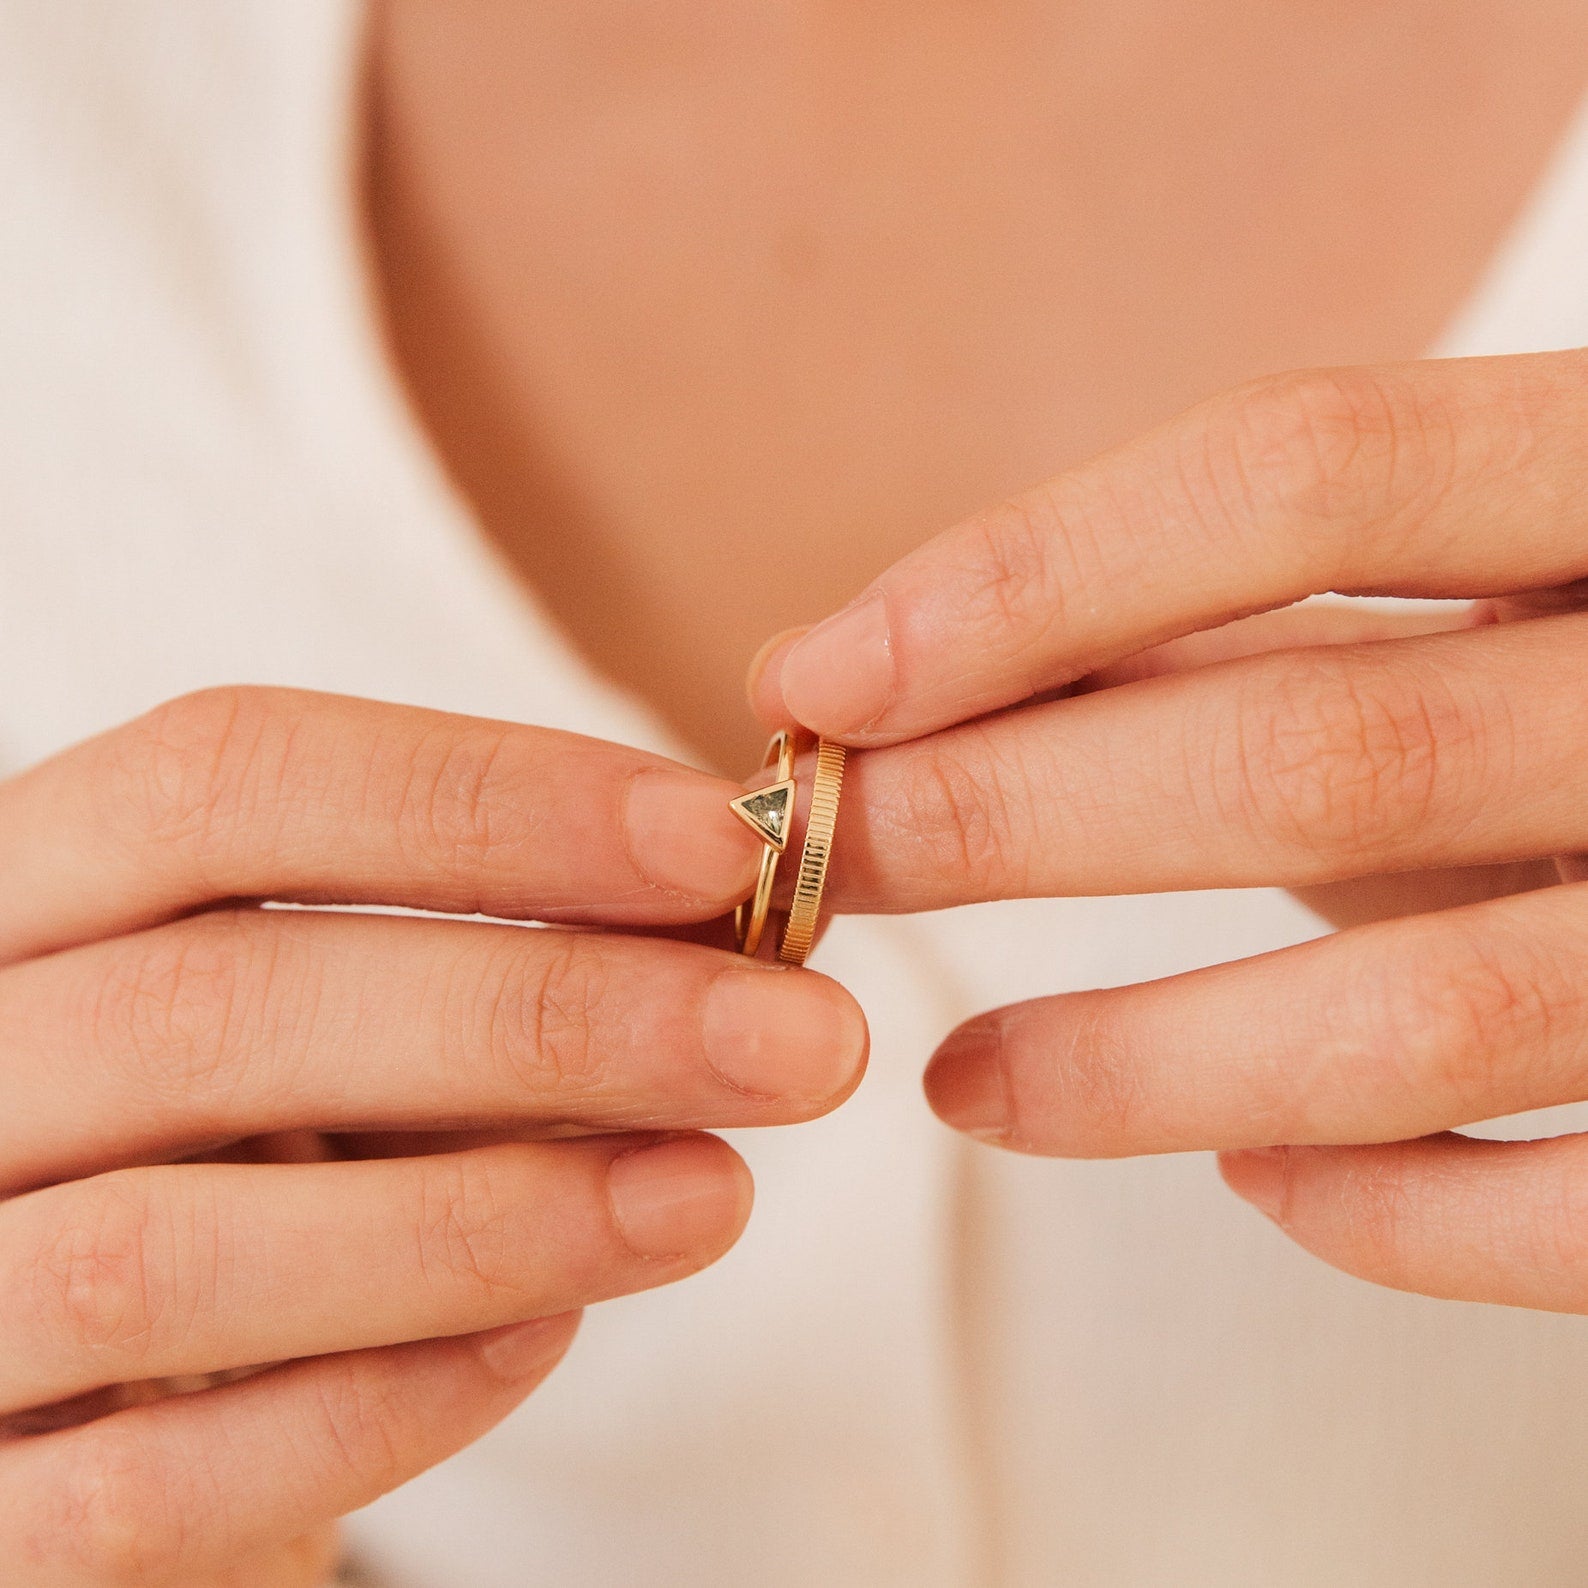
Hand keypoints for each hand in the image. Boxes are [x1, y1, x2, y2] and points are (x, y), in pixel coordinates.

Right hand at [0, 687, 864, 1584]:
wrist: (108, 1387)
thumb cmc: (259, 1150)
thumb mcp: (340, 1017)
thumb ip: (481, 962)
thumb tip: (733, 918)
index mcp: (30, 891)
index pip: (229, 778)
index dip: (490, 797)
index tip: (722, 845)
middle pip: (225, 1001)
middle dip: (546, 1012)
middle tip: (800, 1037)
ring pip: (173, 1246)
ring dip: (490, 1213)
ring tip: (718, 1191)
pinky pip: (154, 1483)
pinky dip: (384, 1401)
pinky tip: (553, 1336)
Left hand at [752, 349, 1587, 1313]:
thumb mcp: (1489, 575)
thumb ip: (1260, 602)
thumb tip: (917, 655)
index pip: (1311, 470)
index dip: (1035, 575)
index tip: (818, 674)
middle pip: (1320, 749)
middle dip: (1015, 815)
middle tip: (820, 863)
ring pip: (1429, 1007)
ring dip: (1139, 1060)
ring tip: (960, 1081)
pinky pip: (1582, 1213)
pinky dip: (1388, 1211)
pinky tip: (1245, 1179)